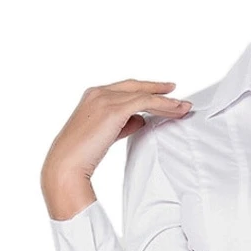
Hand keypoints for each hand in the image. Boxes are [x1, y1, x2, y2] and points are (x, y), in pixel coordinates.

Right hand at [41, 79, 191, 213]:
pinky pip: (145, 103)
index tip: (162, 91)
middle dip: (159, 89)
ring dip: (167, 101)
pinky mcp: (114, 109)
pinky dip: (163, 105)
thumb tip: (141, 119)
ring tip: (183, 107)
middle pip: (136, 87)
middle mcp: (98, 93)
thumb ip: (123, 124)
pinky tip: (175, 110)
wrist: (66, 164)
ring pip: (144, 95)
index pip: (125, 88)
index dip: (145, 89)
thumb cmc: (82, 154)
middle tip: (177, 93)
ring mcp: (105, 99)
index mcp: (92, 96)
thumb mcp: (105, 134)